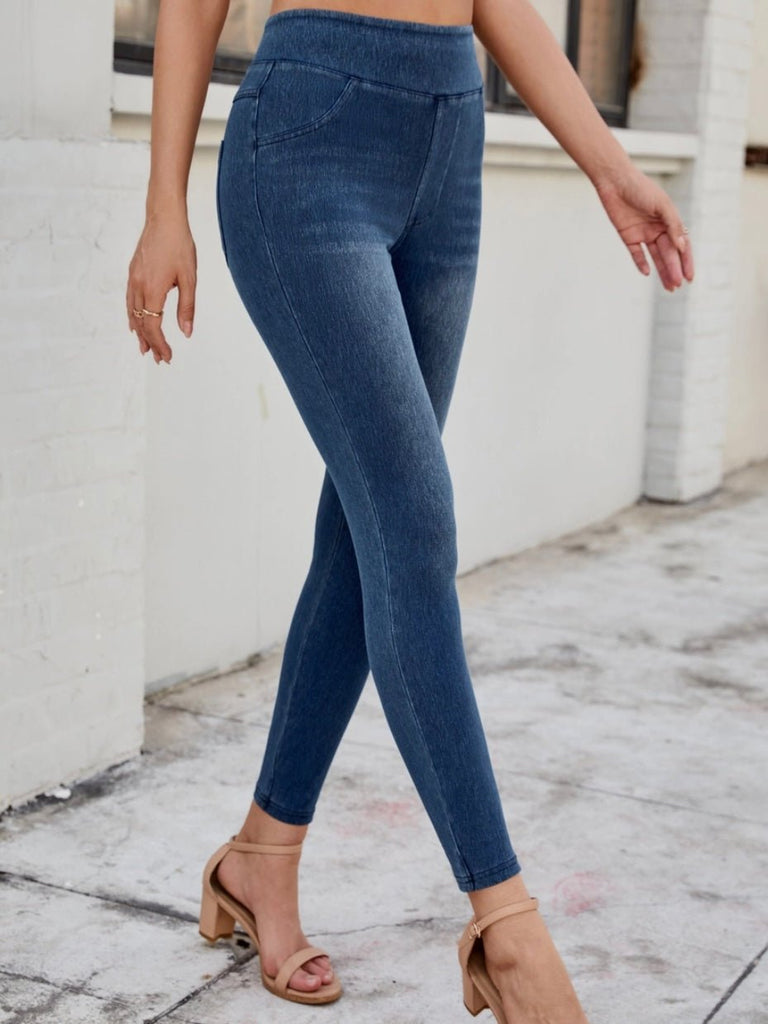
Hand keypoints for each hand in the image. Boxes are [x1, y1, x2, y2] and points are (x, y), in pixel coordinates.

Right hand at [126, 212, 196, 363]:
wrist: (163, 217)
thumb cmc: (179, 245)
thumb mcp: (190, 278)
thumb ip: (187, 307)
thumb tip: (186, 332)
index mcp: (153, 290)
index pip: (154, 327)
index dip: (160, 345)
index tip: (168, 357)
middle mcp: (138, 287)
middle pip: (141, 324)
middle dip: (150, 343)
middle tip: (158, 359)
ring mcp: (133, 279)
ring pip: (133, 314)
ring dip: (139, 333)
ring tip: (145, 348)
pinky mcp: (133, 272)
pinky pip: (130, 301)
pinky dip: (133, 317)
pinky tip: (135, 323)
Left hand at [593, 165, 694, 291]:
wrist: (615, 181)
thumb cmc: (641, 188)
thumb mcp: (662, 205)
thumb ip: (673, 225)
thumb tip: (682, 246)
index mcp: (670, 220)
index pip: (682, 245)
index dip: (686, 261)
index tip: (690, 277)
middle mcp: (658, 228)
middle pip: (669, 254)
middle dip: (674, 270)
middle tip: (677, 285)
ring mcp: (643, 233)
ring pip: (656, 257)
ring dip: (662, 271)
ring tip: (668, 286)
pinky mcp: (628, 236)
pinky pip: (637, 254)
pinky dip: (642, 263)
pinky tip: (647, 273)